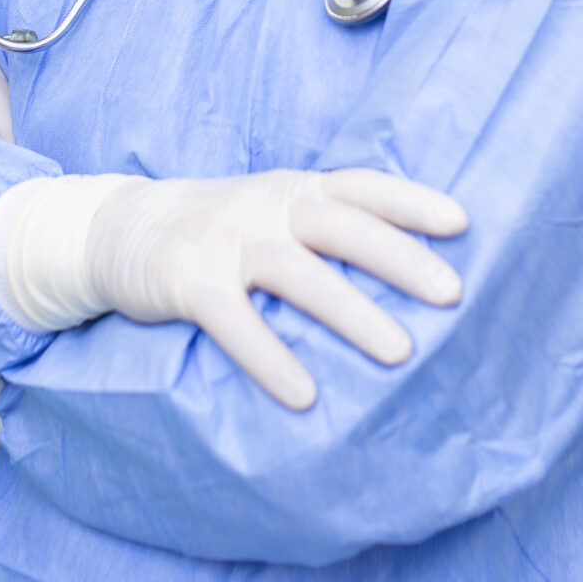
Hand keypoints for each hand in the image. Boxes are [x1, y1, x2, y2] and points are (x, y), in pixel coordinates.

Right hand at [0, 167, 467, 410]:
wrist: (119, 228)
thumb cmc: (220, 229)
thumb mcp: (271, 210)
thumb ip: (323, 226)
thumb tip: (408, 266)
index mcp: (294, 189)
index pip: (361, 186)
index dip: (411, 201)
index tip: (462, 225)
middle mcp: (266, 205)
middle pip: (342, 226)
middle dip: (399, 259)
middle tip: (451, 294)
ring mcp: (225, 239)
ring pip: (298, 273)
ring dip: (351, 312)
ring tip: (399, 352)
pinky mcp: (188, 281)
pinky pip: (235, 322)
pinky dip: (270, 357)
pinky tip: (303, 395)